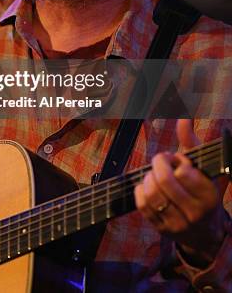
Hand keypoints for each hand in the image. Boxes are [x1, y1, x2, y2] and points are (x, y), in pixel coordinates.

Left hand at [134, 119, 228, 266]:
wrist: (206, 232)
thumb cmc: (202, 191)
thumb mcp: (203, 167)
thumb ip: (191, 141)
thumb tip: (183, 118)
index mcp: (209, 196)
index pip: (184, 172)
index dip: (176, 161)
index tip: (178, 160)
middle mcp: (195, 212)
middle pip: (165, 181)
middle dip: (158, 164)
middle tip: (161, 161)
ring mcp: (178, 224)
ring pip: (152, 193)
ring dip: (149, 177)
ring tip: (156, 174)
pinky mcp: (162, 229)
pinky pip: (142, 205)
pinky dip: (141, 189)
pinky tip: (149, 185)